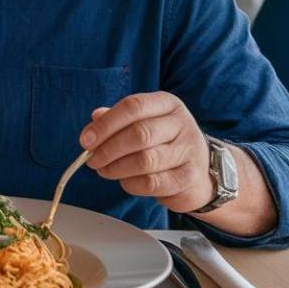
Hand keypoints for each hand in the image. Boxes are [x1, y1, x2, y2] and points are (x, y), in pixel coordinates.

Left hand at [80, 92, 212, 212]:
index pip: (133, 106)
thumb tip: (94, 119)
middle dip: (108, 149)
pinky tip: (125, 180)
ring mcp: (188, 151)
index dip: (105, 124)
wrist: (202, 170)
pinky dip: (130, 184)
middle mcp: (181, 124)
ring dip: (116, 168)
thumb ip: (116, 119)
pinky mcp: (188, 178)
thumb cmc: (163, 142)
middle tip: (91, 159)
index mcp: (167, 104)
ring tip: (104, 170)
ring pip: (144, 160)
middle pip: (138, 134)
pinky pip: (151, 183)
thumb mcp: (143, 122)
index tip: (86, 140)